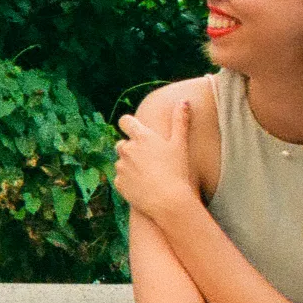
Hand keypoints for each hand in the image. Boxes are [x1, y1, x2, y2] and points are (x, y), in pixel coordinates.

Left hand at [113, 100, 200, 220]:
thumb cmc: (177, 170)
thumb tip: (183, 101)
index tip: (134, 128)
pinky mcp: (118, 182)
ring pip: (121, 161)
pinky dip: (128, 180)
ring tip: (147, 173)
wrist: (168, 201)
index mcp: (141, 137)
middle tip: (147, 158)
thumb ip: (180, 121)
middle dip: (131, 148)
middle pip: (122, 143)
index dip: (128, 124)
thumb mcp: (180, 144)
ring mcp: (120, 166)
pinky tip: (142, 185)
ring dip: (129, 165)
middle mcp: (127, 149)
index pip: (125, 121)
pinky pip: (120, 178)